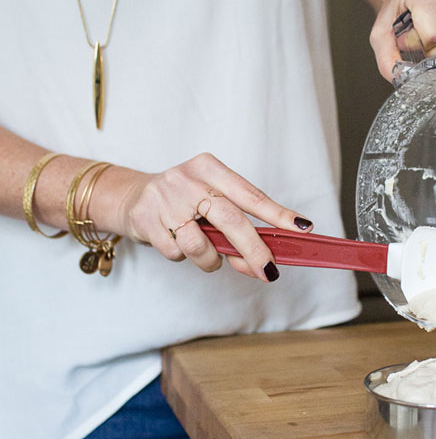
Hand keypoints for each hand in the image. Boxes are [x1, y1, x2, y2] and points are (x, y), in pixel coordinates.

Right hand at [103, 153, 312, 280]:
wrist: (131, 196)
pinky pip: (176, 253)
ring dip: (210, 259)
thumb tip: (263, 262)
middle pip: (231, 220)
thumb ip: (235, 225)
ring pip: (200, 244)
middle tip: (269, 271)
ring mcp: (165, 198)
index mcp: (210, 168)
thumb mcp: (209, 200)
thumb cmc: (182, 201)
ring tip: (205, 252)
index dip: (278, 214)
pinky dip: (182, 257)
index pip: (251, 195)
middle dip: (254, 250)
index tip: (301, 228)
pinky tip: (176, 242)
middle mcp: (188, 179)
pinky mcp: (146, 219)